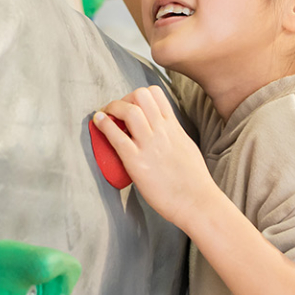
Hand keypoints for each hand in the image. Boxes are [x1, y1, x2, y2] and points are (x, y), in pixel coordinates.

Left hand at [93, 86, 218, 228]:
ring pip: (129, 111)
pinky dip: (104, 125)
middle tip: (116, 112)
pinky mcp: (137, 162)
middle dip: (124, 99)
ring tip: (105, 115)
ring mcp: (149, 145)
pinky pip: (117, 137)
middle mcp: (162, 131)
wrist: (197, 201)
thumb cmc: (194, 180)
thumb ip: (173, 135)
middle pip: (140, 95)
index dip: (138, 95)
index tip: (130, 106)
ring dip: (112, 108)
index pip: (155, 93)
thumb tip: (164, 130)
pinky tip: (98, 122)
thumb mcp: (186, 146)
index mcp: (173, 127)